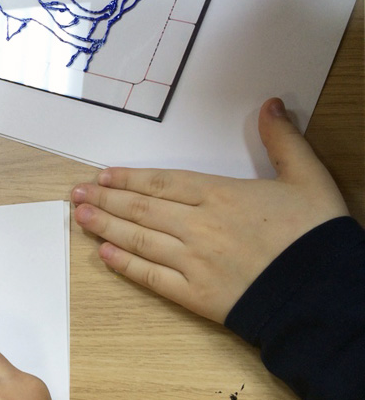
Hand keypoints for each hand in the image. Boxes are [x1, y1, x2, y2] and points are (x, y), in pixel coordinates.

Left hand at [71, 98, 348, 323]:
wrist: (323, 293)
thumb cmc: (315, 236)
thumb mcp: (307, 178)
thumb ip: (283, 141)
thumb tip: (271, 105)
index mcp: (220, 196)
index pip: (162, 183)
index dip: (130, 178)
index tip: (104, 175)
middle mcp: (198, 226)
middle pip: (142, 208)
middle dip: (107, 198)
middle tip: (78, 193)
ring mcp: (193, 261)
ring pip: (139, 239)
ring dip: (106, 226)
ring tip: (82, 216)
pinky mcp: (195, 294)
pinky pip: (152, 277)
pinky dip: (126, 265)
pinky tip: (105, 255)